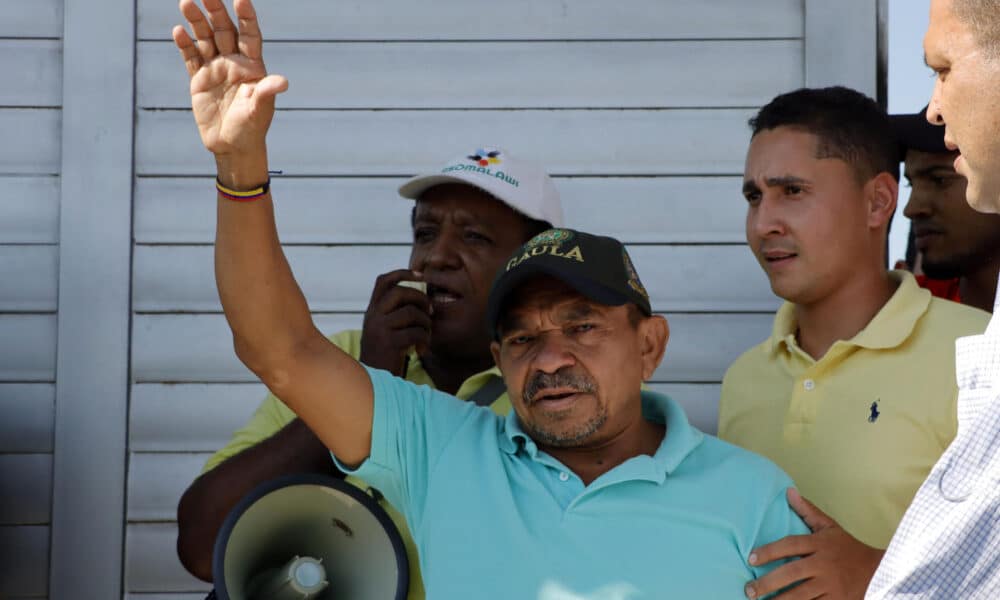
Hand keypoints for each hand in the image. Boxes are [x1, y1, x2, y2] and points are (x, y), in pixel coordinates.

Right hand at [172, 0, 287, 157]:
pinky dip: (184, 44)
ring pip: (205, 38)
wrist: (232, 146)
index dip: (246, 17)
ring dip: (196, 21)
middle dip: (216, 11)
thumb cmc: (252, 128)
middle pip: (224, 30)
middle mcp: (234, 62)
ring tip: (186, 3)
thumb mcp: (260, 111)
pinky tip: (178, 31)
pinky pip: (191, 57)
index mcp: (253, 66)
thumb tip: (282, 82)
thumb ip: (267, 93)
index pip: (250, 35)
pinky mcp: (199, 79)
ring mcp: (215, 69)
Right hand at [359, 270, 432, 375]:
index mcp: (372, 311)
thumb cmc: (383, 357)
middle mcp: (373, 316)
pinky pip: (416, 331)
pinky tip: (421, 350)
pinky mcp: (389, 343)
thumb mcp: (383, 331)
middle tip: (430, 312)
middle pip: (400, 292)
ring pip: (411, 312)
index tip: (421, 275)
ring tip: (426, 336)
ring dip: (426, 323)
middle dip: (421, 298)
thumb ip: (394, 315)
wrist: (372, 381)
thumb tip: (421, 300)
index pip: (383, 281)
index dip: (402, 273)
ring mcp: (379, 329)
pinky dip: (425, 339)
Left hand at [744, 489, 883, 599]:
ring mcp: (831, 585)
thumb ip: (808, 511)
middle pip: (792, 573)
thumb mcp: (830, 527)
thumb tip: (788, 492)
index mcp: (820, 544)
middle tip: (749, 590)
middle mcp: (824, 564)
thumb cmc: (849, 548)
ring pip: (801, 595)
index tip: (751, 559)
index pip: (790, 545)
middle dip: (768, 582)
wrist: (881, 572)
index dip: (769, 551)